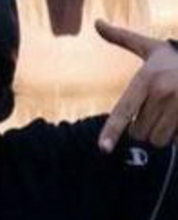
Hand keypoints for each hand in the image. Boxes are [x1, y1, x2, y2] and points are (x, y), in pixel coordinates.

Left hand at [96, 20, 177, 151]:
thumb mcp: (151, 47)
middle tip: (155, 111)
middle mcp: (163, 93)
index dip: (112, 131)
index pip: (124, 111)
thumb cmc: (175, 57)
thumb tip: (97, 23)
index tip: (103, 148)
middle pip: (138, 133)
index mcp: (147, 79)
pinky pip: (176, 141)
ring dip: (160, 134)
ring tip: (169, 115)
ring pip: (158, 140)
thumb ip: (123, 39)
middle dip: (142, 128)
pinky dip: (176, 136)